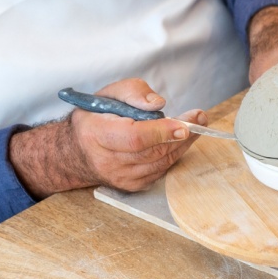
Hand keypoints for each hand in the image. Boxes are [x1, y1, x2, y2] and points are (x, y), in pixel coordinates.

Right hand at [8, 79, 202, 196]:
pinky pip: (160, 170)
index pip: (135, 137)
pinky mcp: (131, 186)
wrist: (78, 150)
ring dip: (182, 144)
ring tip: (195, 126)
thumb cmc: (97, 117)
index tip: (184, 126)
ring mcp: (120, 177)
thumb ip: (133, 92)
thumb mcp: (109, 94)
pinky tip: (179, 141)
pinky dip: (173, 155)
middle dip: (181, 135)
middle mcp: (106, 160)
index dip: (162, 132)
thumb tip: (158, 104)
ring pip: (161, 162)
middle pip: (153, 151)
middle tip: (199, 118)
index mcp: (96, 134)